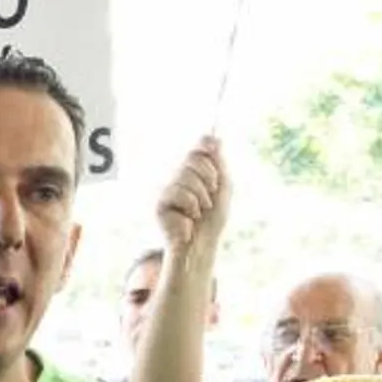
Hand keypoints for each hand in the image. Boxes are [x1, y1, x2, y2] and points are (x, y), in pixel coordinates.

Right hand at [156, 137, 230, 254]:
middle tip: (211, 194)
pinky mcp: (159, 203)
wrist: (202, 244)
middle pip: (192, 158)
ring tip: (199, 211)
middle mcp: (177, 177)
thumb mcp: (223, 187)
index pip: (196, 149)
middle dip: (209, 175)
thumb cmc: (212, 219)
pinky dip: (190, 205)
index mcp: (193, 172)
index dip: (205, 145)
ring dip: (201, 195)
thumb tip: (216, 137)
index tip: (214, 147)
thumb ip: (218, 163)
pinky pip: (178, 192)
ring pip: (186, 175)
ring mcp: (167, 189)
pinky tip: (188, 218)